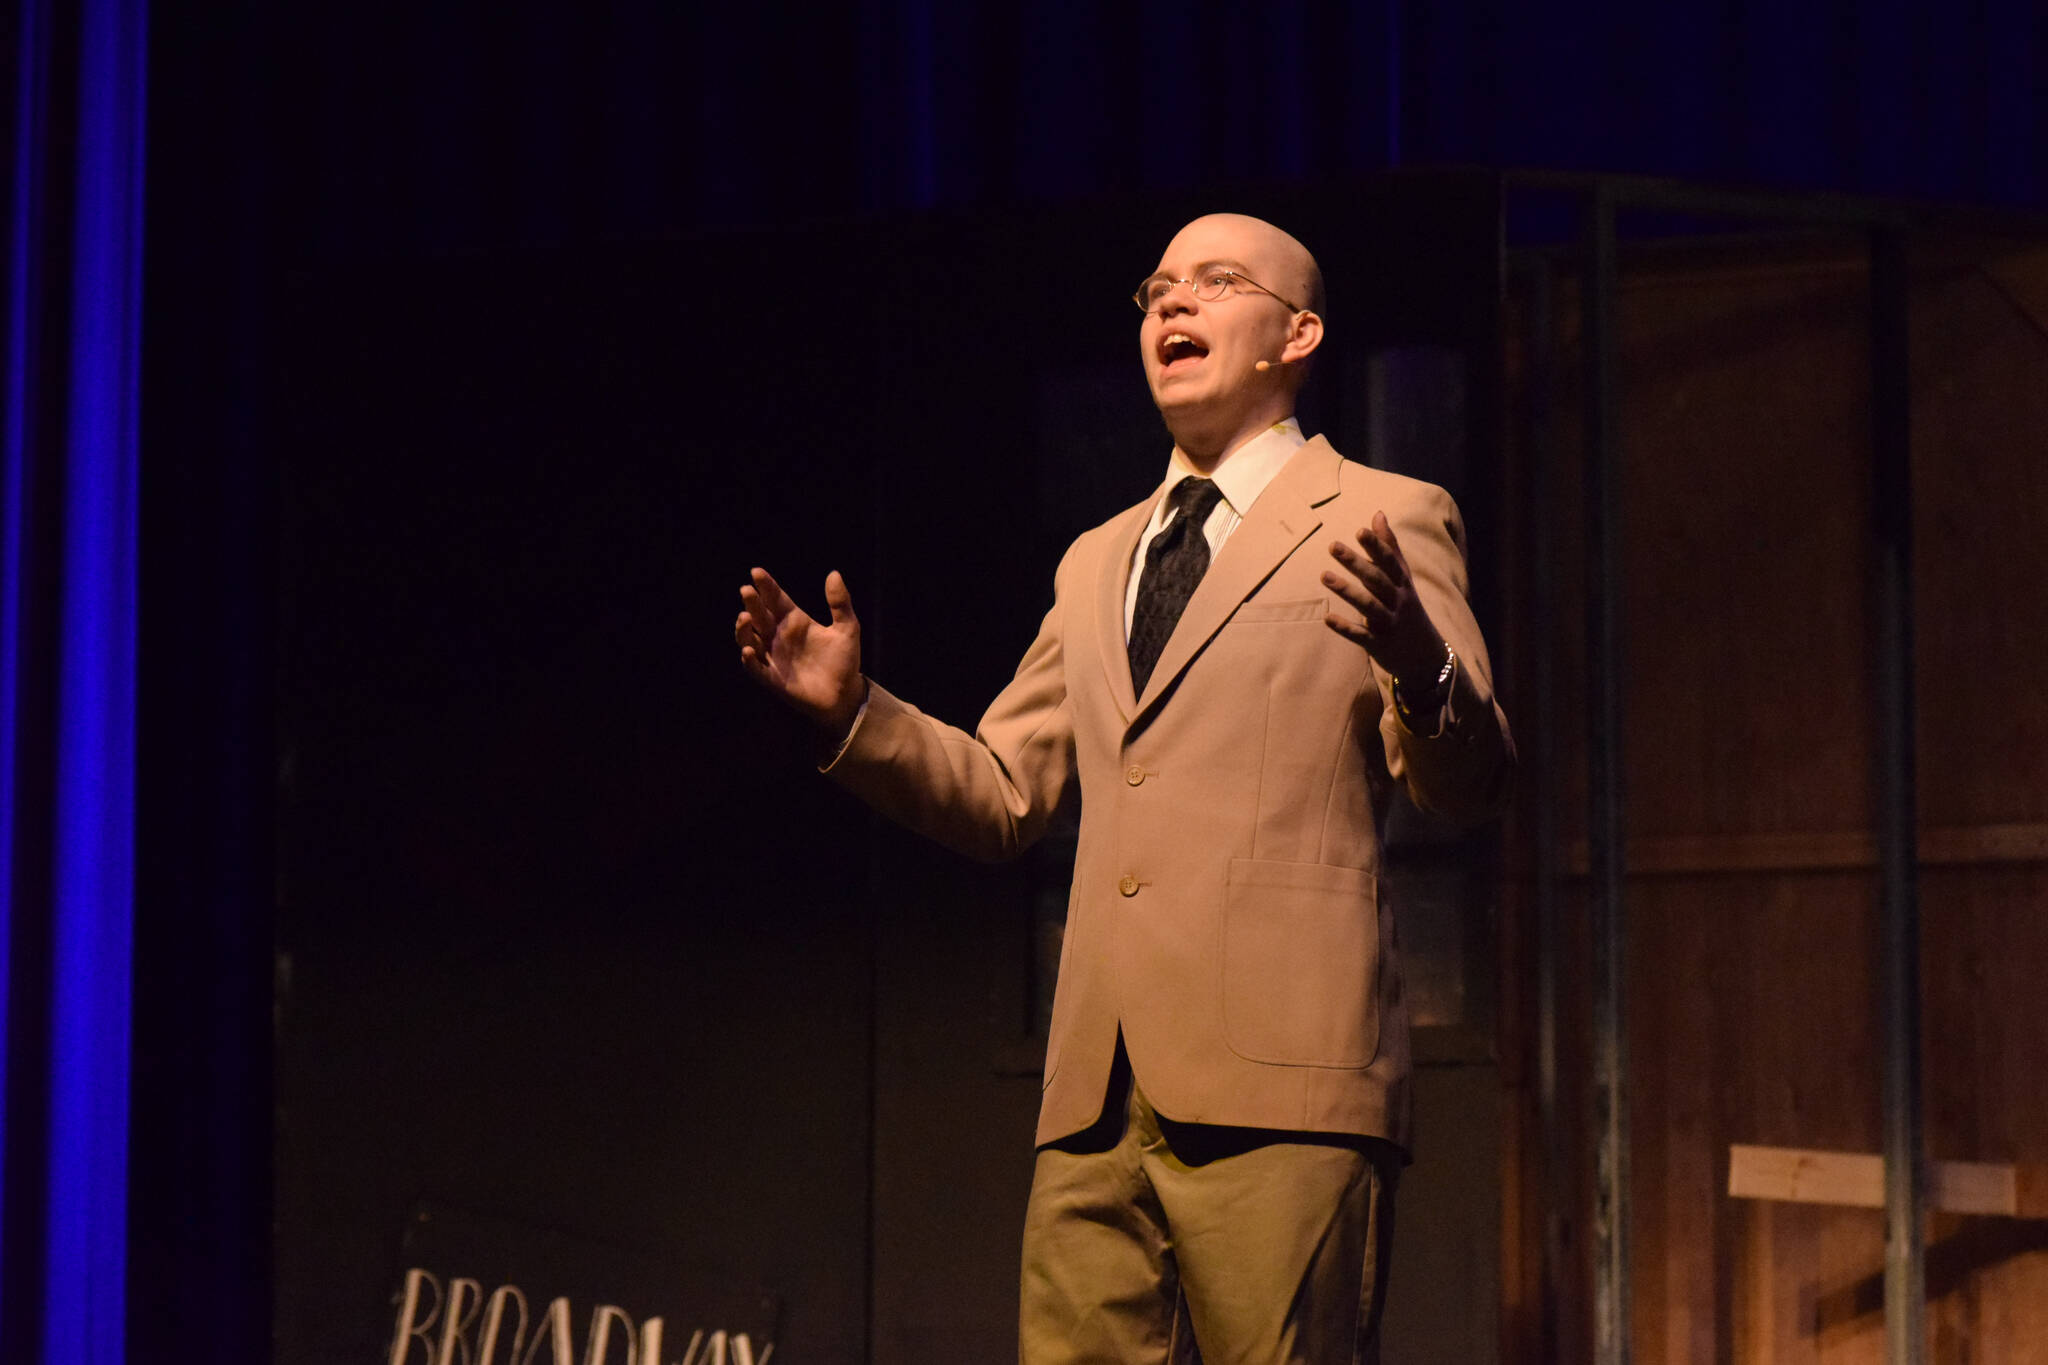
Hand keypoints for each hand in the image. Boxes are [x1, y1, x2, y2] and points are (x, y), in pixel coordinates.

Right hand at [735, 567, 865, 737]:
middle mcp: (779, 636)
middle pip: (759, 615)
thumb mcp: (847, 629)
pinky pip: (754, 667)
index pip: (776, 599)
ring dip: (743, 629)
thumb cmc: (845, 661)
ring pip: (749, 639)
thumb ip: (840, 603)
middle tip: (747, 590)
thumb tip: (834, 573)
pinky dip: (749, 659)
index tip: (757, 572)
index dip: (766, 586)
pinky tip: (749, 650)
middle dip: (751, 602)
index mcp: (795, 621)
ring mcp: (773, 656)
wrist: (845, 694)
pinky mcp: (771, 678)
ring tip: (745, 617)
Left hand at [1321, 511, 1445, 682]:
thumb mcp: (1402, 578)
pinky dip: (1345, 627)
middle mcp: (1398, 601)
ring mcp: (1390, 623)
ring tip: (1323, 576)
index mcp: (1403, 584)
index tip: (1360, 530)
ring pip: (1368, 605)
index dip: (1377, 546)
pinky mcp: (1380, 644)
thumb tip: (1378, 514)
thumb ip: (1389, 547)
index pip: (1390, 561)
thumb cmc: (1407, 608)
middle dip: (1356, 562)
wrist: (1426, 655)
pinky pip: (1361, 635)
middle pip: (1377, 579)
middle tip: (1332, 545)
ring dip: (1346, 590)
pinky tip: (1327, 618)